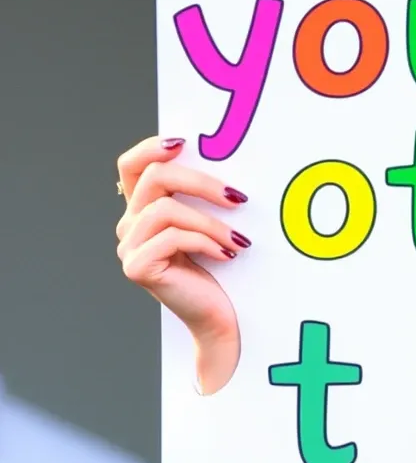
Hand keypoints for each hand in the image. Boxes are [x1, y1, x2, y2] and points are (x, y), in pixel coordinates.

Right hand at [115, 137, 244, 391]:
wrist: (220, 319)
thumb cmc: (222, 271)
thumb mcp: (210, 226)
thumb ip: (202, 198)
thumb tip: (224, 162)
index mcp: (142, 209)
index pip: (131, 165)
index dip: (152, 147)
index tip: (185, 143)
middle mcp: (129, 225)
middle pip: (154, 178)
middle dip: (201, 181)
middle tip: (238, 197)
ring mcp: (129, 247)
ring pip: (166, 209)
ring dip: (210, 221)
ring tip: (238, 238)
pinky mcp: (137, 267)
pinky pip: (172, 238)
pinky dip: (205, 242)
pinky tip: (228, 254)